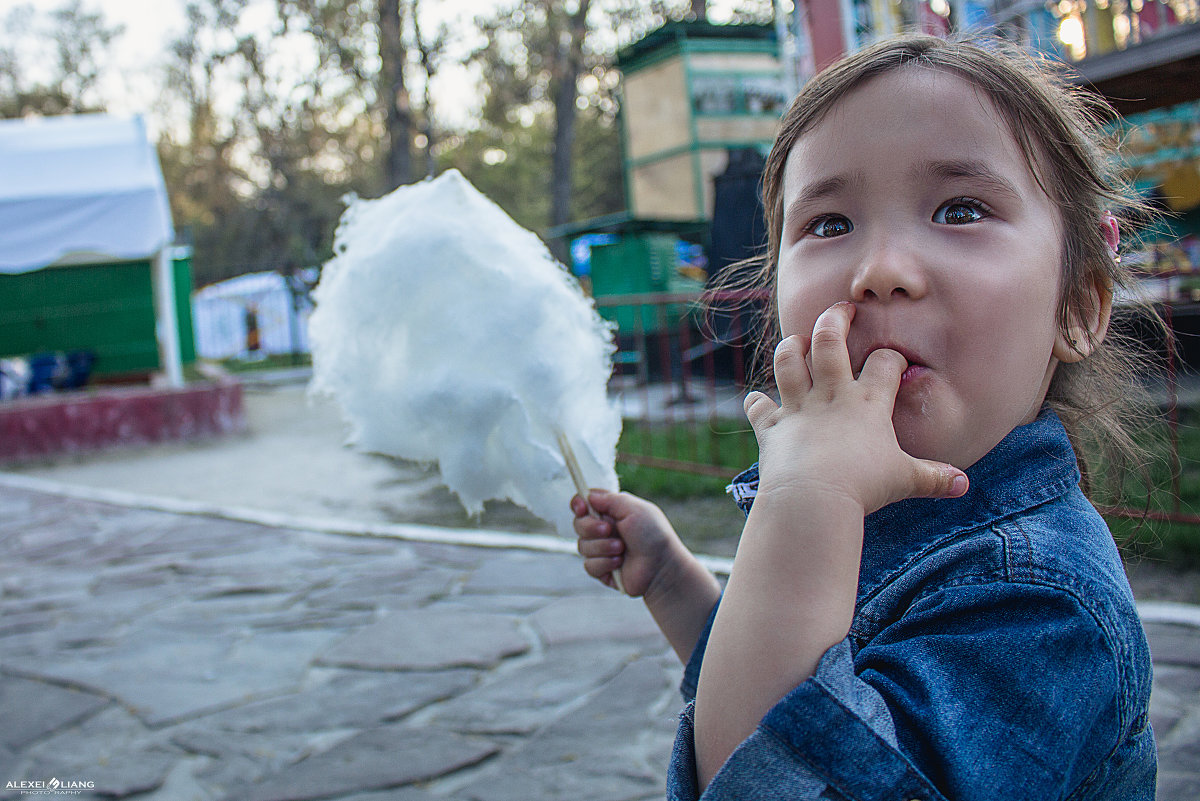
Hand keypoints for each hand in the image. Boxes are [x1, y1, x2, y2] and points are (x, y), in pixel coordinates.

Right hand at [572, 489, 683, 598]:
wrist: (662, 567)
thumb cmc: (654, 535)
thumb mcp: (634, 509)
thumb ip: (609, 499)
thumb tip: (588, 496)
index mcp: (612, 512)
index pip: (585, 504)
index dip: (579, 505)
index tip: (582, 508)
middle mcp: (605, 530)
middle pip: (579, 524)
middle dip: (590, 527)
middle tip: (609, 530)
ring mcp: (602, 550)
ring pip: (582, 546)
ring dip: (602, 546)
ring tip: (621, 549)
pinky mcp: (602, 569)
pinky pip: (589, 565)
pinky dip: (605, 563)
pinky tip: (620, 563)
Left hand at [744, 302, 966, 516]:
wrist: (814, 498)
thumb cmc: (863, 486)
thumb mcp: (904, 480)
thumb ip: (933, 477)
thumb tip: (964, 485)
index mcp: (868, 402)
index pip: (885, 363)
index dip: (891, 357)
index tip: (892, 360)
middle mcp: (831, 395)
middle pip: (830, 341)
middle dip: (835, 319)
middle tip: (841, 309)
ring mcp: (798, 407)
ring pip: (788, 361)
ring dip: (790, 347)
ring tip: (796, 341)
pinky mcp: (772, 426)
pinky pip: (759, 407)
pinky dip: (757, 403)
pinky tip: (758, 401)